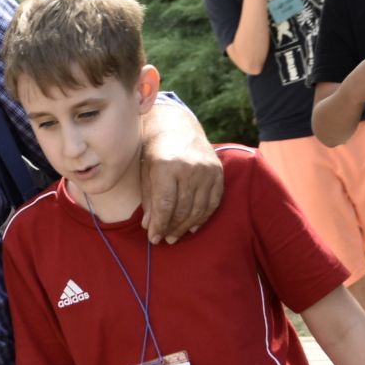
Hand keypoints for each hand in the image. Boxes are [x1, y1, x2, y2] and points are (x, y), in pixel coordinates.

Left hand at [138, 109, 224, 244]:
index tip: (153, 239)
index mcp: (167, 166)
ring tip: (176, 235)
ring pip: (199, 209)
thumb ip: (149, 198)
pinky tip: (193, 226)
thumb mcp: (145, 170)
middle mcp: (190, 168)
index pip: (165, 205)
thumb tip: (149, 226)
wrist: (177, 124)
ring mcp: (207, 170)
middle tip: (165, 239)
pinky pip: (213, 202)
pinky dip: (203, 217)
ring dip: (187, 226)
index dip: (160, 225)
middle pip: (183, 209)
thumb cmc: (155, 148)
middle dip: (172, 228)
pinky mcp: (218, 172)